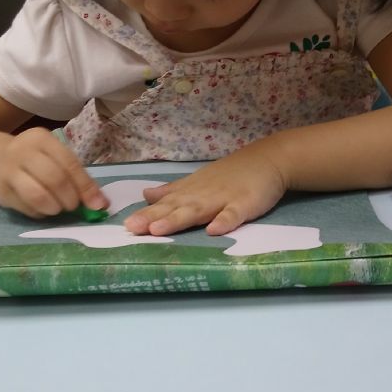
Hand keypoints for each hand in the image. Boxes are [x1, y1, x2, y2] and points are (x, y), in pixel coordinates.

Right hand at [0, 128, 106, 217]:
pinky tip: (42, 209)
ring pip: (37, 195)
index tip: (97, 204)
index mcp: (41, 138)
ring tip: (57, 209)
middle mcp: (21, 150)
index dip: (85, 186)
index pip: (69, 163)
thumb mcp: (55, 158)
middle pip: (54, 179)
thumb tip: (100, 203)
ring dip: (54, 208)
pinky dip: (40, 214)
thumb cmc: (35, 160)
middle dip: (70, 199)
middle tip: (72, 206)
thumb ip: (77, 177)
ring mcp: (7, 170)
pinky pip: (26, 208)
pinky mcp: (0, 191)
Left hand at [126, 145, 287, 236]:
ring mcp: (223, 199)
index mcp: (190, 193)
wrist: (266, 160)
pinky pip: (234, 214)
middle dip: (152, 218)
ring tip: (158, 231)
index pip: (164, 205)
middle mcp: (201, 196)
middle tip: (132, 228)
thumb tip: (146, 195)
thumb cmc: (230, 175)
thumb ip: (173, 191)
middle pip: (174, 208)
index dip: (145, 214)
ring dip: (177, 220)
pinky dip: (224, 221)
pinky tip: (214, 231)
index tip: (125, 226)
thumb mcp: (197, 181)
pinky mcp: (245, 204)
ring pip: (197, 211)